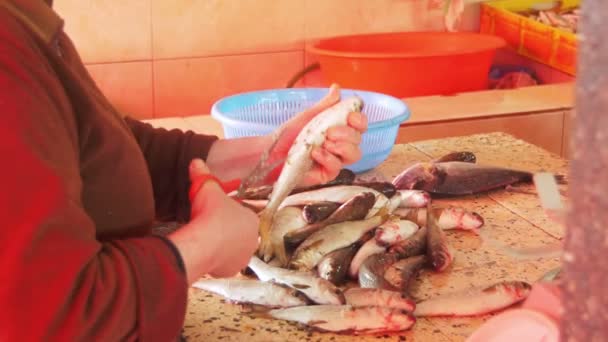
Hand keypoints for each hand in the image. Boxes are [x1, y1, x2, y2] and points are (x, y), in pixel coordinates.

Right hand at [169, 159, 258, 281]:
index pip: (241, 214)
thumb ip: (202, 174)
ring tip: (206, 241)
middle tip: (208, 227)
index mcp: (252, 219)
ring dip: (222, 247)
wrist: (203, 244)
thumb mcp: (206, 189)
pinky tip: (206, 254)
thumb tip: (196, 161)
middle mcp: (252, 239)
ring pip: (232, 250)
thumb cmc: (210, 215)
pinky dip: (216, 261)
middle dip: (225, 231)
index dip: (227, 213)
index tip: (215, 214)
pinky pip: (224, 264)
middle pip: (237, 233)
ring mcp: (243, 257)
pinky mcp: (232, 270)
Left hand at [270, 84, 367, 186]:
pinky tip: (315, 153)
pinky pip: (337, 167)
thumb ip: (325, 105)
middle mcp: (339, 145)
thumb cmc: (288, 135)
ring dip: (342, 146)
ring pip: (354, 155)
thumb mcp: (308, 116)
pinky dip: (328, 158)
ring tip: (324, 143)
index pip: (359, 125)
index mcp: (338, 129)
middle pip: (358, 139)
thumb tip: (337, 88)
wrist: (271, 152)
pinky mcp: (327, 174)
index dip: (360, 120)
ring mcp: (335, 160)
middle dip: (347, 133)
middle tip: (329, 132)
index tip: (351, 117)